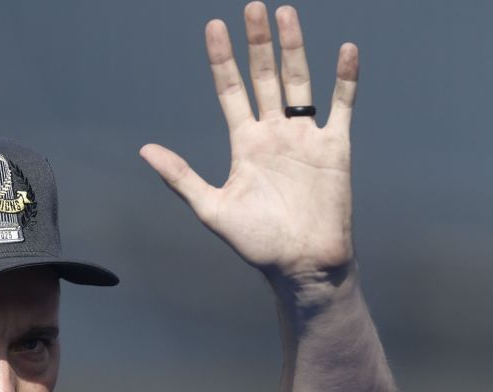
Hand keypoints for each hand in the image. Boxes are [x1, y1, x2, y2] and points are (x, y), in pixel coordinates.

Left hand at [142, 4, 357, 286]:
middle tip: (252, 7)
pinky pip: (341, 106)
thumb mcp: (211, 209)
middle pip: (264, 77)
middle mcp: (275, 134)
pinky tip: (346, 50)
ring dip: (293, 48)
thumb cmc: (258, 244)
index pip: (231, 90)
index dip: (222, 59)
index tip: (214, 28)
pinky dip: (346, 79)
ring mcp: (306, 137)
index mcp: (245, 144)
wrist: (303, 265)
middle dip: (257, 42)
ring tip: (285, 14)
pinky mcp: (335, 148)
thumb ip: (181, 177)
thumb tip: (145, 149)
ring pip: (298, 82)